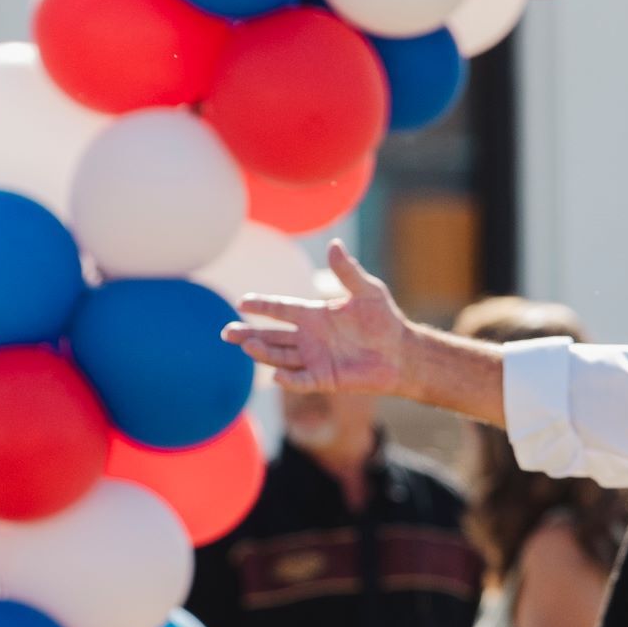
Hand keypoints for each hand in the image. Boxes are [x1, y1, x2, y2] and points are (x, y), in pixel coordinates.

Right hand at [227, 242, 418, 394]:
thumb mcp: (368, 291)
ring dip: (263, 352)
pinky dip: (290, 380)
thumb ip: (348, 272)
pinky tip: (277, 377)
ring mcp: (314, 359)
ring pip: (280, 357)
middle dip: (248, 333)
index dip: (262, 305)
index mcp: (314, 315)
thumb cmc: (384, 320)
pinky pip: (302, 380)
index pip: (280, 309)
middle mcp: (308, 338)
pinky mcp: (324, 379)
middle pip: (271, 336)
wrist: (401, 352)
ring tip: (246, 345)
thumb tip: (334, 245)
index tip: (242, 302)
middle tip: (226, 332)